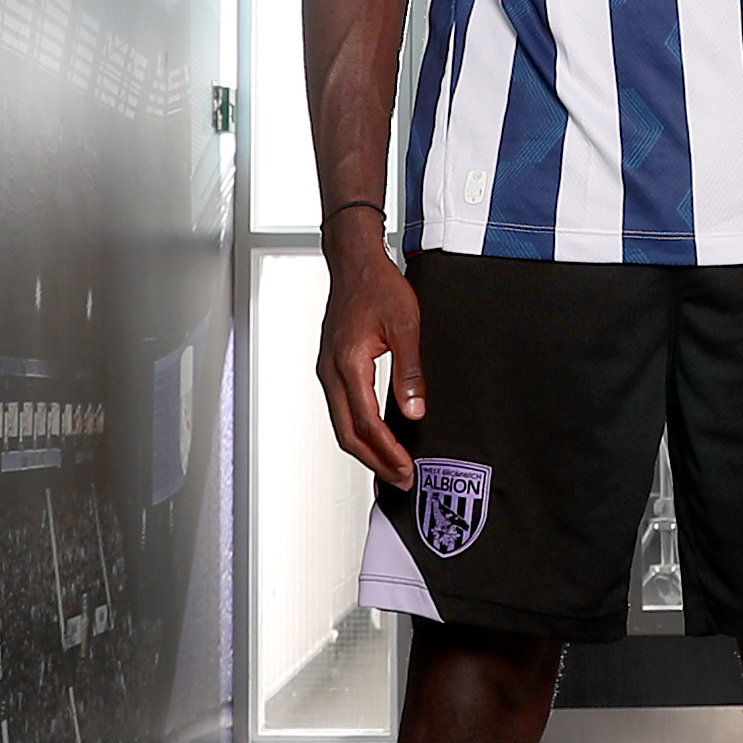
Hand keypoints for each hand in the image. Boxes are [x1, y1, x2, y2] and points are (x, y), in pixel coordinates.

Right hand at [318, 237, 427, 484]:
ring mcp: (327, 370)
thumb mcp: (407, 325)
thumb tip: (415, 411)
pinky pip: (342, 410)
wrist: (355, 262)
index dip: (387, 451)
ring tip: (392, 466)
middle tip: (400, 480)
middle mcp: (330, 372)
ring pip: (342, 424)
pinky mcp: (331, 367)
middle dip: (375, 462)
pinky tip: (378, 437)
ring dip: (366, 449)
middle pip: (347, 434)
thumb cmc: (378, 286)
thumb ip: (410, 371)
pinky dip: (359, 431)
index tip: (407, 469)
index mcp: (348, 364)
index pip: (366, 423)